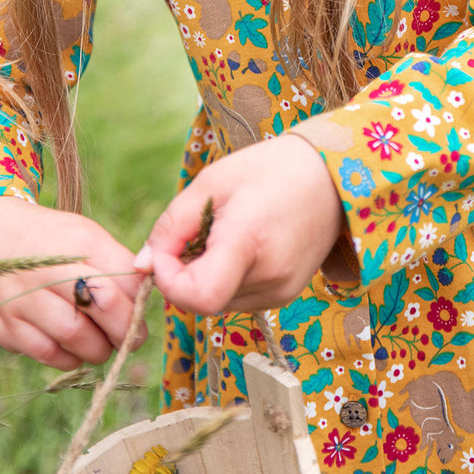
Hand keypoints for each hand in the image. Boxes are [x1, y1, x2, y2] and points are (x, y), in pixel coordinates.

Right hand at [0, 197, 146, 368]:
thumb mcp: (84, 236)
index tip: (141, 313)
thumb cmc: (48, 241)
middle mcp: (49, 268)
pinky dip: (69, 357)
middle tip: (131, 336)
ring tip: (100, 341)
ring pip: (78, 339)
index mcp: (78, 242)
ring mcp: (23, 299)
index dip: (140, 305)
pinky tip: (71, 345)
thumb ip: (117, 264)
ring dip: (99, 349)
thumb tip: (148, 297)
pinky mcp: (5, 327)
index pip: (125, 281)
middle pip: (105, 308)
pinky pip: (49, 356)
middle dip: (127, 331)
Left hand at [135, 134, 344, 313]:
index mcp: (248, 242)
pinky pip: (239, 299)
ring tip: (221, 234)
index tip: (164, 251)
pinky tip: (239, 246)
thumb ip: (172, 226)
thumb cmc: (269, 169)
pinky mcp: (287, 295)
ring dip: (204, 277)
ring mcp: (282, 291)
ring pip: (218, 303)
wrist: (331, 176)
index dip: (168, 280)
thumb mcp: (211, 182)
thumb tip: (143, 266)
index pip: (197, 297)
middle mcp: (269, 277)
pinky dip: (226, 279)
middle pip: (202, 300)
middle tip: (193, 233)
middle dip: (182, 274)